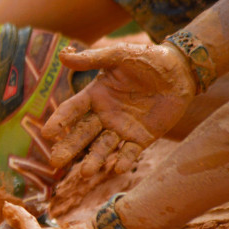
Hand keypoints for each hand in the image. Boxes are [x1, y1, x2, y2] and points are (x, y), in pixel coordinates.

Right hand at [42, 42, 194, 175]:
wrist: (181, 71)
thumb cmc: (148, 59)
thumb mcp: (119, 56)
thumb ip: (92, 59)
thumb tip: (61, 55)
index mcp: (94, 96)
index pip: (71, 110)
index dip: (60, 121)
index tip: (48, 133)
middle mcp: (103, 115)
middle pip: (81, 134)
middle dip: (69, 148)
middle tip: (56, 162)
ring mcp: (121, 129)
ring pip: (103, 147)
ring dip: (94, 160)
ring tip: (85, 173)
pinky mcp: (140, 138)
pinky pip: (129, 152)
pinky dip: (124, 161)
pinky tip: (117, 168)